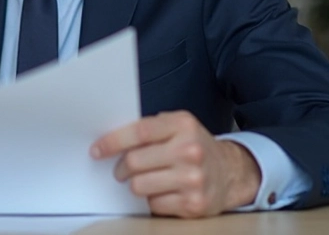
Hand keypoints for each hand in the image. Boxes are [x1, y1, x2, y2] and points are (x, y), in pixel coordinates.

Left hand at [90, 111, 261, 217]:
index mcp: (183, 125)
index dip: (112, 141)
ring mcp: (193, 179)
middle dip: (121, 168)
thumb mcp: (178, 126)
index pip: (139, 132)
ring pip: (139, 186)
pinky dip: (152, 200)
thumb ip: (150, 129)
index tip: (97, 150)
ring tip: (145, 179)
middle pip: (134, 162)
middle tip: (121, 170)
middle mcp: (190, 150)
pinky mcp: (194, 204)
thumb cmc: (195, 147)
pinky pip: (154, 204)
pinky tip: (163, 191)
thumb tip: (112, 140)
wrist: (231, 172)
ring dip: (136, 184)